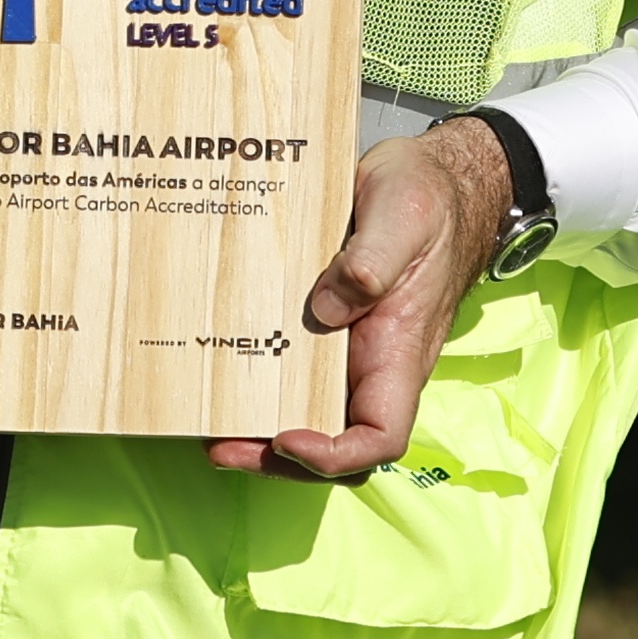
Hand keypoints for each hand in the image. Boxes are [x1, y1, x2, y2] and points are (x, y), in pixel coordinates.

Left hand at [213, 115, 506, 481]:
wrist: (431, 179)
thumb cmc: (427, 200)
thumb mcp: (403, 216)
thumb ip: (372, 261)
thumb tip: (327, 310)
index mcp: (401, 351)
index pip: (380, 435)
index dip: (335, 455)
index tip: (287, 438)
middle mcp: (372, 362)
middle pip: (333, 440)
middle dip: (278, 458)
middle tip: (221, 447)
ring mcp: (346, 347)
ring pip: (305, 411)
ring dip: (258, 428)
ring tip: (206, 424)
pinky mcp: (321, 323)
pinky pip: (287, 367)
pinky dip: (254, 378)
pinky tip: (215, 369)